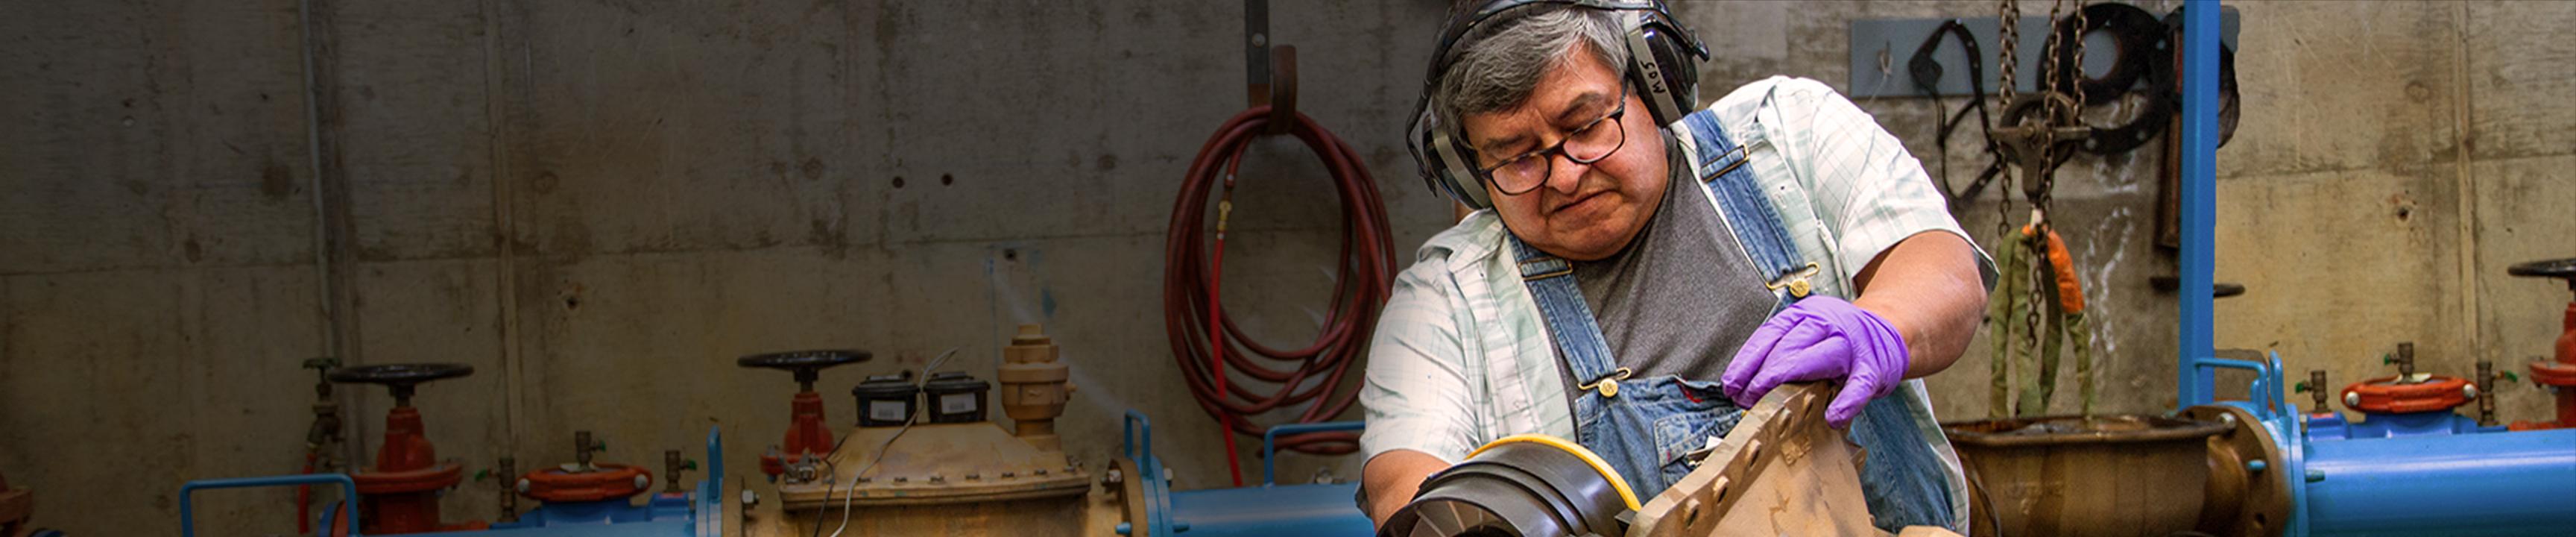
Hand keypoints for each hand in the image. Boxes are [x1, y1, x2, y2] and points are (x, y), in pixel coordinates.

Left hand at [1719, 296, 1909, 427]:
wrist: (1887, 333)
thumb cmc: (1836, 341)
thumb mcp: (1804, 335)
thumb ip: (1778, 354)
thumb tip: (1740, 385)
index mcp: (1803, 315)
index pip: (1768, 336)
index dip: (1746, 362)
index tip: (1730, 386)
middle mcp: (1826, 324)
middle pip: (1788, 347)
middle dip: (1762, 376)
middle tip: (1745, 400)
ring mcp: (1851, 345)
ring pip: (1817, 360)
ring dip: (1789, 383)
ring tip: (1769, 406)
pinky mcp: (1874, 367)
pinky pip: (1859, 385)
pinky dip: (1846, 402)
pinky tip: (1832, 417)